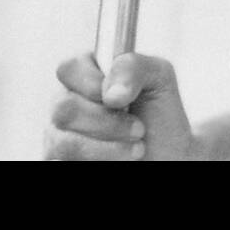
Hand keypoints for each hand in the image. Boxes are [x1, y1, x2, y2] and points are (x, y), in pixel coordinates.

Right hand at [46, 52, 196, 159]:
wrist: (167, 157)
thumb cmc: (160, 119)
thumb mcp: (159, 79)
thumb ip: (134, 67)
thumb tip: (110, 92)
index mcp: (87, 76)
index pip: (68, 68)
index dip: (91, 82)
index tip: (118, 97)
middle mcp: (68, 104)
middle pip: (63, 108)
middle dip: (106, 121)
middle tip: (138, 128)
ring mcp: (61, 137)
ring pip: (64, 142)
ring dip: (108, 147)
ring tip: (137, 148)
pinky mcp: (62, 161)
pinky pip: (67, 162)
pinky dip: (102, 161)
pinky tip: (122, 161)